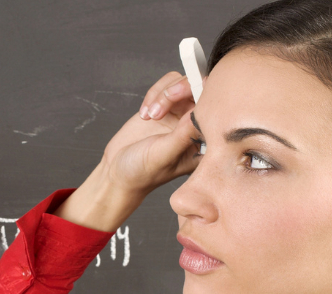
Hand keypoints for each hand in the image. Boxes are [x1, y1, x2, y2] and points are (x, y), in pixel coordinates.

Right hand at [54, 72, 200, 230]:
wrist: (117, 171)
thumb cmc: (142, 172)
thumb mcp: (162, 155)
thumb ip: (183, 134)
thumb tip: (201, 112)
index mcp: (204, 142)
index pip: (214, 111)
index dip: (203, 97)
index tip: (183, 102)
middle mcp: (194, 126)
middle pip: (199, 89)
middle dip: (181, 89)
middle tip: (167, 97)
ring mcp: (180, 114)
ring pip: (181, 84)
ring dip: (162, 94)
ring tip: (150, 115)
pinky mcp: (164, 106)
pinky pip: (166, 85)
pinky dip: (153, 94)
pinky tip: (145, 114)